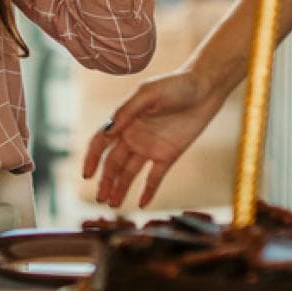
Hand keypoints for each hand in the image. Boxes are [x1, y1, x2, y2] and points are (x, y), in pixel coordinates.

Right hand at [82, 66, 225, 208]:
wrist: (205, 89)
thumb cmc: (175, 85)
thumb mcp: (148, 94)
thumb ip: (126, 111)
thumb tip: (106, 131)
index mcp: (124, 120)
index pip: (100, 143)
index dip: (91, 159)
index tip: (86, 175)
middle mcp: (133, 136)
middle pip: (113, 163)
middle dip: (105, 181)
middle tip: (100, 199)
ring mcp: (150, 147)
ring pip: (130, 173)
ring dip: (120, 188)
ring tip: (113, 205)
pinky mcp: (168, 155)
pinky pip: (155, 177)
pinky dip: (148, 191)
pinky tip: (142, 204)